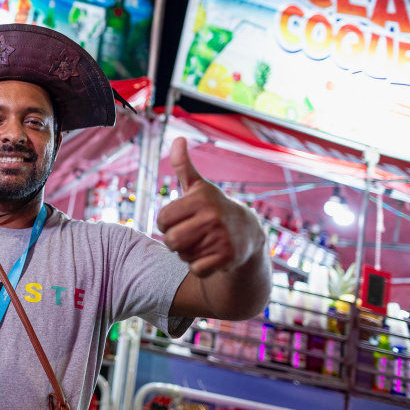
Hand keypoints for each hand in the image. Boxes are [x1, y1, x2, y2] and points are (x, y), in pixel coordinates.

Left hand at [156, 137, 264, 277]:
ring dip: (187, 254)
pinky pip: (197, 270)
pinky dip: (200, 267)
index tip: (180, 219)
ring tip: (203, 242)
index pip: (162, 219)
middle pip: (170, 240)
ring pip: (182, 256)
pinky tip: (211, 256)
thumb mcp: (198, 186)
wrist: (248, 233)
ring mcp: (222, 237)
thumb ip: (183, 165)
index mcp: (201, 197)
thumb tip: (178, 140)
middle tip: (190, 234)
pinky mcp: (228, 258)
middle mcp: (212, 216)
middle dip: (175, 241)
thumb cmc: (212, 208)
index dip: (166, 223)